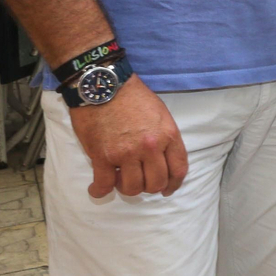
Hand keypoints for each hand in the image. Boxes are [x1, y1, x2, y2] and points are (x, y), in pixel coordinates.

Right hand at [68, 76, 187, 197]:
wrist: (103, 85)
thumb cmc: (132, 96)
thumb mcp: (161, 114)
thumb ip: (165, 137)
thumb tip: (162, 159)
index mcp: (167, 135)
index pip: (178, 169)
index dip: (173, 184)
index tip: (167, 189)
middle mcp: (150, 147)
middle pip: (156, 183)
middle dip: (149, 187)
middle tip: (140, 181)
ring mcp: (126, 153)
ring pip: (132, 188)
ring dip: (127, 188)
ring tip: (120, 180)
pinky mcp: (102, 156)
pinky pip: (104, 185)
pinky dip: (99, 191)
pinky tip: (97, 189)